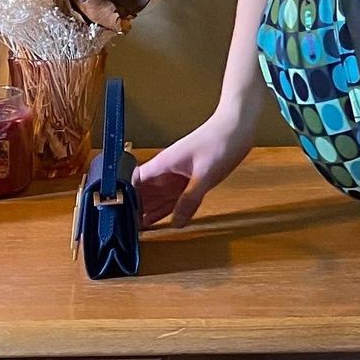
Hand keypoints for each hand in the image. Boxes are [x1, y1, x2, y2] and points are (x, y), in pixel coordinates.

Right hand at [132, 109, 253, 228]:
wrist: (239, 125)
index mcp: (163, 164)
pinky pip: (177, 198)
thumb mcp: (205, 174)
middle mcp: (167, 171)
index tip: (121, 218)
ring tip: (140, 233)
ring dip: (152, 212)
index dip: (125, 200)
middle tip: (128, 235)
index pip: (133, 183)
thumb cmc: (220, 140)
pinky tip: (166, 222)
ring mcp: (179, 175)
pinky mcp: (193, 178)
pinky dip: (171, 209)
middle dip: (136, 211)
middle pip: (144, 193)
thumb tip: (177, 222)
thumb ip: (190, 199)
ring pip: (159, 197)